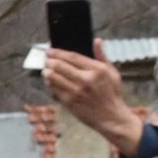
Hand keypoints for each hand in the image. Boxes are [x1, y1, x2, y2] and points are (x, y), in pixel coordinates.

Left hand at [41, 42, 145, 157]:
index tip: (50, 51)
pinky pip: (54, 90)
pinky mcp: (69, 102)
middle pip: (59, 66)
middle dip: (49, 61)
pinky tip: (49, 82)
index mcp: (97, 70)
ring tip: (45, 70)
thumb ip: (102, 56)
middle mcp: (85, 80)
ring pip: (53, 78)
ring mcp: (76, 92)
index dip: (58, 52)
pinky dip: (49, 84)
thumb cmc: (112, 94)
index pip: (72, 57)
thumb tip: (96, 40)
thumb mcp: (112, 72)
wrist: (111, 117)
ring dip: (46, 72)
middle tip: (46, 59)